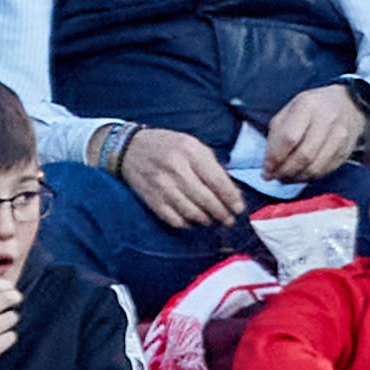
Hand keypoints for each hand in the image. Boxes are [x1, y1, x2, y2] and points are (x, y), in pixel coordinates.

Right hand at [119, 125, 250, 232]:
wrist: (129, 148)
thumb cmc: (168, 146)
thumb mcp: (193, 145)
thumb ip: (212, 166)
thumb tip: (232, 193)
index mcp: (189, 151)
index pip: (216, 180)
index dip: (231, 198)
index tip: (239, 208)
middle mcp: (175, 168)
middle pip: (205, 199)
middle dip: (222, 213)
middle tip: (229, 219)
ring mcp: (161, 185)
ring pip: (190, 212)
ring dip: (206, 220)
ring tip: (214, 220)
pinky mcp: (151, 199)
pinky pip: (173, 218)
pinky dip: (187, 223)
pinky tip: (194, 221)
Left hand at [262, 83, 367, 186]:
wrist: (349, 105)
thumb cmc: (313, 108)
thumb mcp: (290, 110)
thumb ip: (277, 134)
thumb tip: (269, 164)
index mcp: (307, 106)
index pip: (289, 138)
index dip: (274, 158)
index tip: (265, 169)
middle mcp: (327, 120)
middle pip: (303, 156)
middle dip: (284, 171)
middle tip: (274, 176)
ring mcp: (339, 138)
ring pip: (314, 168)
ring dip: (295, 178)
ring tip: (284, 178)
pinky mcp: (345, 152)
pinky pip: (324, 172)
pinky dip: (308, 178)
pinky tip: (299, 174)